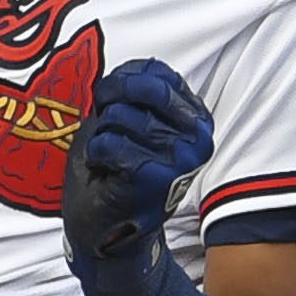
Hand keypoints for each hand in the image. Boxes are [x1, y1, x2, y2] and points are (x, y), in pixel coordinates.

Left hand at [60, 57, 214, 263]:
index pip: (155, 71)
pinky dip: (97, 154)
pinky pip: (113, 144)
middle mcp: (198, 137)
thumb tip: (133, 71)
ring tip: (109, 157)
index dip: (119, 80)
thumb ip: (137, 90)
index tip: (108, 100)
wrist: (103, 225)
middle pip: (143, 89)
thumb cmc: (114, 169)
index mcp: (196, 117)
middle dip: (110, 100)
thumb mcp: (129, 117)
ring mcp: (182, 159)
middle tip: (102, 123)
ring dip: (102, 135)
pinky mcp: (158, 179)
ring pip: (123, 117)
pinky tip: (105, 171)